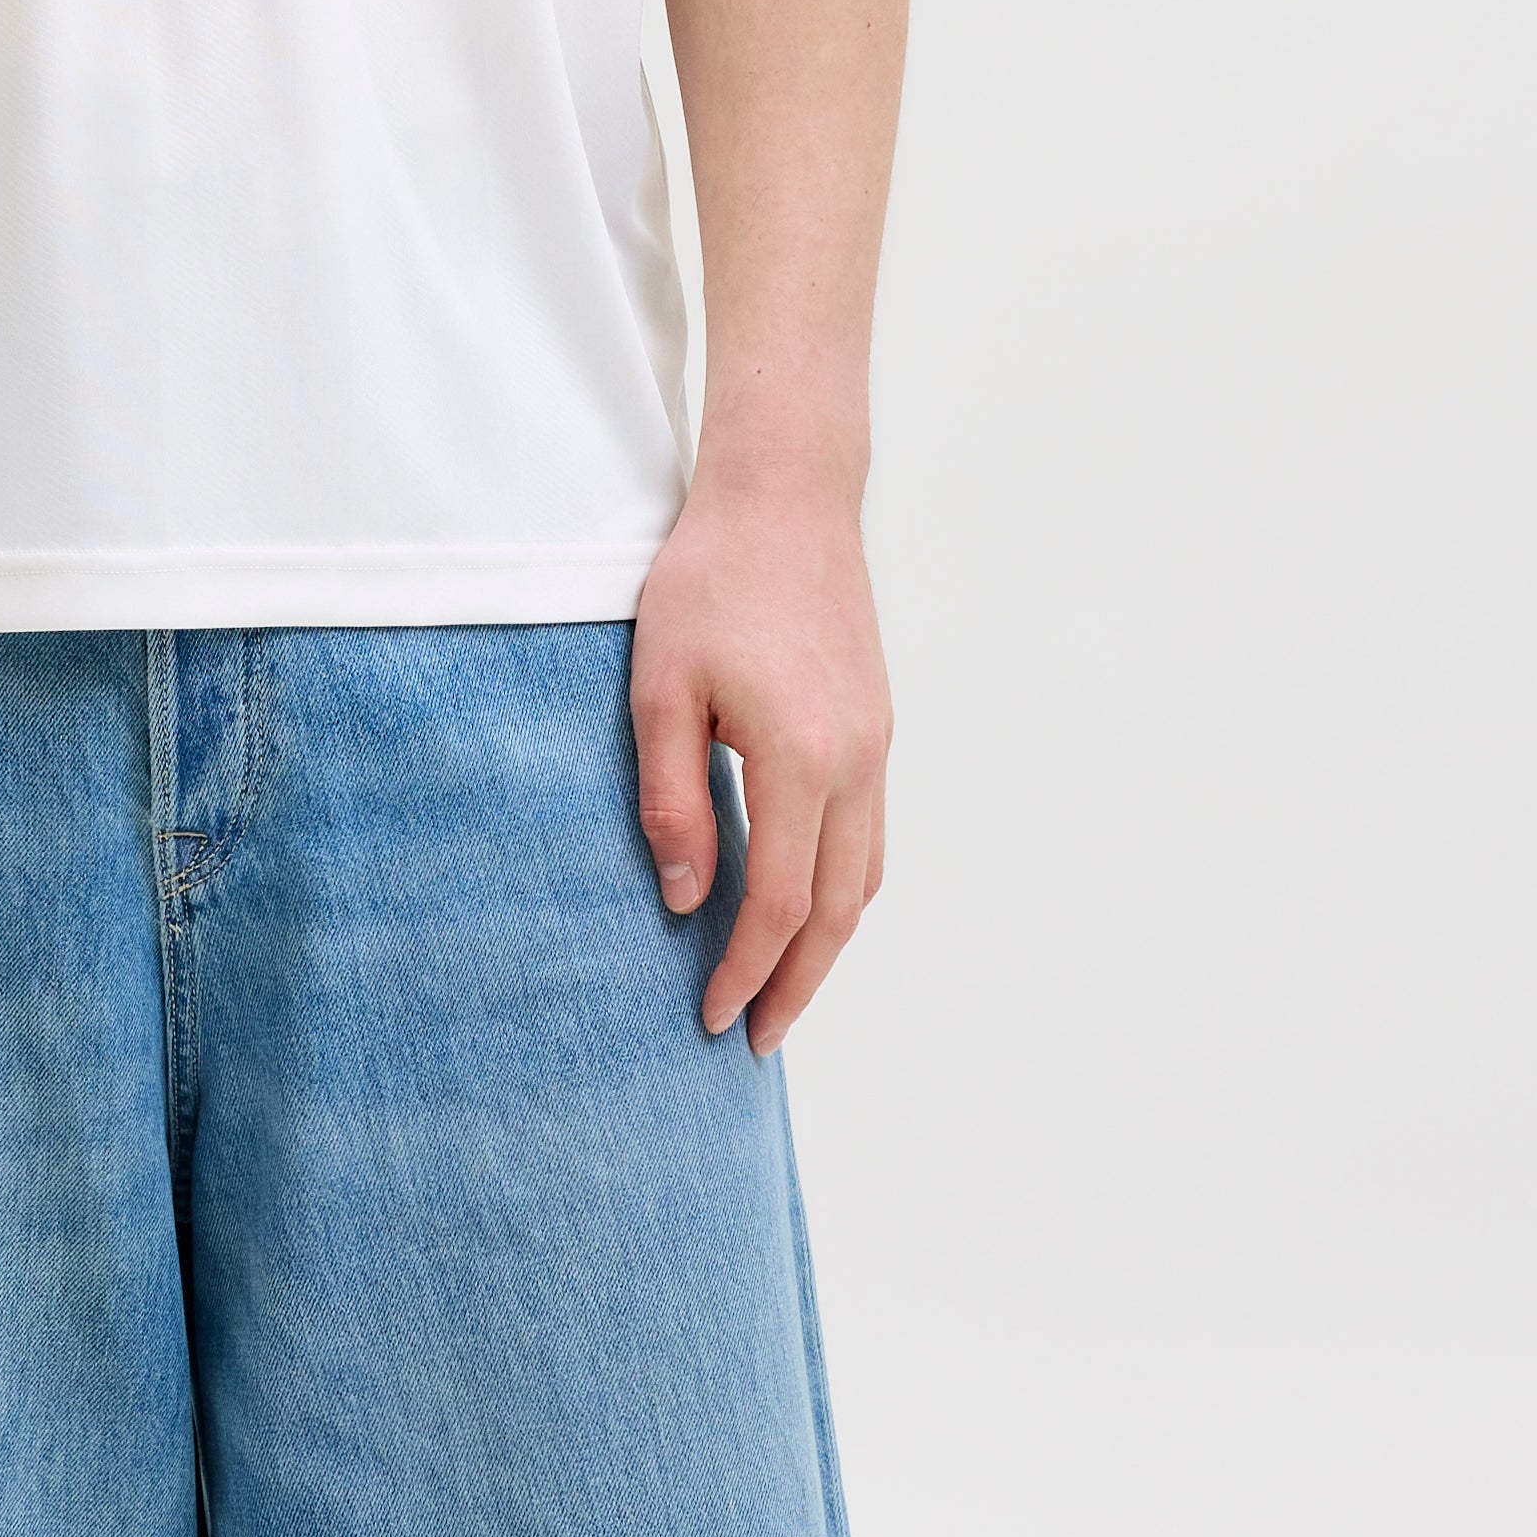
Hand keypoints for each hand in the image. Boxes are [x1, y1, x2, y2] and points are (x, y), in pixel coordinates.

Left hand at [629, 460, 891, 1051]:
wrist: (786, 497)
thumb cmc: (708, 580)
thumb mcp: (660, 689)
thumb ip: (673, 799)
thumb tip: (688, 899)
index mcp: (799, 755)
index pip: (782, 901)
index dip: (748, 968)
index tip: (714, 1016)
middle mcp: (856, 761)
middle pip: (841, 909)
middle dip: (799, 984)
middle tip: (758, 1040)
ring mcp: (876, 744)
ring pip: (868, 877)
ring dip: (829, 946)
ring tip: (784, 990)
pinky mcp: (876, 727)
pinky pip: (871, 834)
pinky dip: (845, 890)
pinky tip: (809, 908)